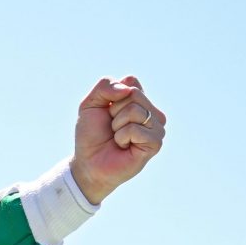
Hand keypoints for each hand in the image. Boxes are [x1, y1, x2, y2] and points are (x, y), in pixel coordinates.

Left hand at [70, 75, 165, 203]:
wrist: (88, 163)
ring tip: (118, 138)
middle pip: (133, 94)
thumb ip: (105, 86)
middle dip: (114, 111)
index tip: (107, 112)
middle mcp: (152, 112)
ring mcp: (156, 127)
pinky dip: (122, 137)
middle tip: (112, 127)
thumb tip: (127, 90)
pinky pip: (135, 129)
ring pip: (135, 111)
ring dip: (117, 125)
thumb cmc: (91, 134)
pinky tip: (123, 146)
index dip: (111, 96)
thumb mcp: (90, 103)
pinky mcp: (155, 143)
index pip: (131, 81)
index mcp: (140, 100)